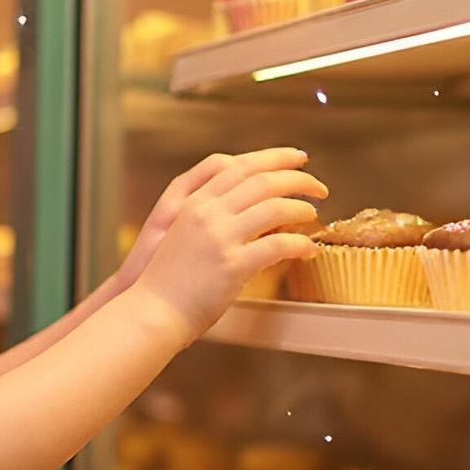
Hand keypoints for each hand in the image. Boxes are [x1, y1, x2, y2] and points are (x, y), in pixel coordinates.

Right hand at [131, 147, 326, 340]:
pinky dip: (300, 245)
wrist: (152, 312)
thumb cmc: (166, 282)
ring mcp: (220, 238)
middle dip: (298, 178)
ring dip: (302, 208)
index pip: (241, 167)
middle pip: (263, 180)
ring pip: (275, 207)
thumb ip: (207, 216)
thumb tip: (243, 208)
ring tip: (313, 215)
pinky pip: (278, 245)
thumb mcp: (178, 234)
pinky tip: (308, 250)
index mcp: (194, 204)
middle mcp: (207, 214)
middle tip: (318, 187)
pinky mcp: (232, 265)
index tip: (296, 158)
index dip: (275, 158)